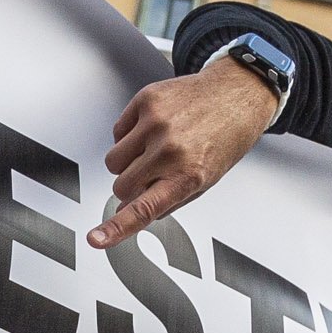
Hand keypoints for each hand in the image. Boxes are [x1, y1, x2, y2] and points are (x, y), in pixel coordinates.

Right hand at [89, 62, 278, 251]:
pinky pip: (117, 131)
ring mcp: (156, 123)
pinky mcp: (146, 101)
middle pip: (121, 185)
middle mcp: (171, 149)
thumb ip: (165, 200)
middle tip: (152, 173)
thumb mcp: (204, 180)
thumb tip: (128, 210)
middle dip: (131, 185)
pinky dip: (129, 135)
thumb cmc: (224, 137)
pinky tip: (153, 129)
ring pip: (113, 161)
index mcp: (188, 175)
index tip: (96, 239)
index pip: (143, 209)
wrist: (235, 93)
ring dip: (126, 161)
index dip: (115, 227)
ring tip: (153, 149)